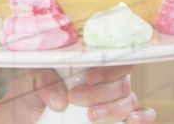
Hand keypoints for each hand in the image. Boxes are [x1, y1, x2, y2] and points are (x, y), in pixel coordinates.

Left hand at [0, 66, 156, 123]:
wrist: (30, 110)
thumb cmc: (38, 86)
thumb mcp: (34, 76)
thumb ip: (44, 78)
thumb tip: (61, 101)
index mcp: (92, 60)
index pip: (115, 55)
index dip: (108, 67)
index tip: (88, 78)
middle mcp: (109, 78)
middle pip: (121, 82)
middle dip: (100, 93)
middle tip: (74, 98)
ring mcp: (116, 98)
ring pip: (129, 100)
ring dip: (112, 109)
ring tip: (90, 115)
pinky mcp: (118, 116)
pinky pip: (142, 114)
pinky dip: (143, 117)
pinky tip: (132, 120)